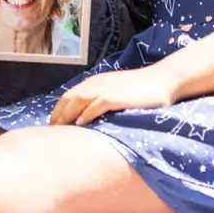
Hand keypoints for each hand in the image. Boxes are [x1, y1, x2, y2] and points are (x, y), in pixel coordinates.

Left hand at [48, 65, 180, 125]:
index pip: (68, 97)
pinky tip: (80, 123)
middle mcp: (97, 84)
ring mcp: (106, 89)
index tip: (52, 126)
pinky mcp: (117, 96)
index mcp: (94, 82)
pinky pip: (96, 105)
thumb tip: (84, 118)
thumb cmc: (139, 89)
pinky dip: (86, 113)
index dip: (57, 111)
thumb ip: (99, 99)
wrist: (163, 80)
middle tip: (50, 132)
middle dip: (57, 116)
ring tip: (59, 130)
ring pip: (78, 101)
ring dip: (66, 116)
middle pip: (69, 100)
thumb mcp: (115, 90)